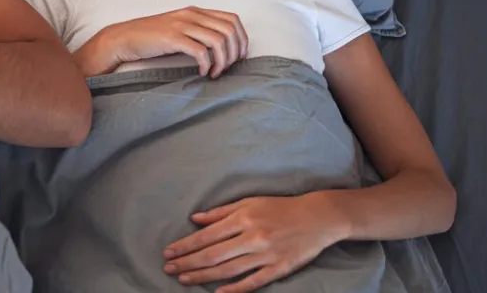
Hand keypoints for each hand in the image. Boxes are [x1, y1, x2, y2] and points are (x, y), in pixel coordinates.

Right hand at [75, 7, 247, 77]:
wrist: (124, 38)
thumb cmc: (151, 37)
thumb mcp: (179, 28)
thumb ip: (199, 31)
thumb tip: (223, 48)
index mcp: (196, 11)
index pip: (233, 19)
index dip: (242, 39)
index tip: (239, 57)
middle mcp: (191, 14)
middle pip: (230, 30)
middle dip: (235, 53)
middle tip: (227, 68)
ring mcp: (181, 25)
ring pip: (219, 41)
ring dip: (222, 61)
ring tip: (215, 73)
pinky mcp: (172, 38)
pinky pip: (200, 51)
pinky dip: (206, 65)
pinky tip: (201, 73)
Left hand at [162, 194, 348, 292]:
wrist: (318, 218)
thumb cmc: (280, 207)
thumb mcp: (249, 202)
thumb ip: (221, 212)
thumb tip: (195, 219)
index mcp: (243, 218)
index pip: (207, 236)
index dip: (185, 246)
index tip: (169, 252)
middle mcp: (252, 237)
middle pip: (213, 255)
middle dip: (188, 263)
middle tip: (168, 269)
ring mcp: (266, 254)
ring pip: (228, 270)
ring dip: (203, 276)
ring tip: (184, 279)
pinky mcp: (279, 268)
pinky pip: (253, 281)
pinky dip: (235, 289)